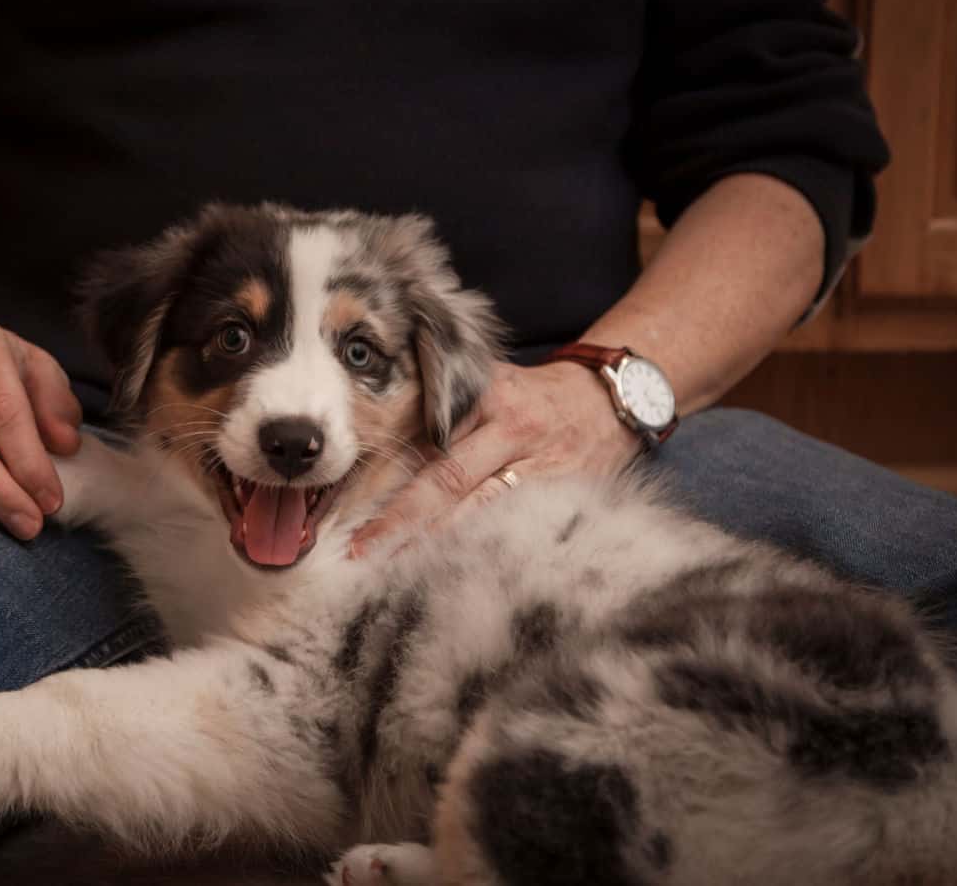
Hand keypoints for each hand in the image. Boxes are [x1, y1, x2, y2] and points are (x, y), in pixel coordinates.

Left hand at [348, 360, 640, 556]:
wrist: (614, 400)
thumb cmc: (534, 396)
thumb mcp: (491, 383)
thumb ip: (443, 404)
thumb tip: (376, 442)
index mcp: (484, 395)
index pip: (423, 437)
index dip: (382, 473)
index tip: (342, 505)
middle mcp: (510, 427)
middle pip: (446, 478)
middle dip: (399, 518)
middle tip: (359, 550)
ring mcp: (541, 464)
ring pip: (479, 510)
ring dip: (434, 542)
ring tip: (393, 569)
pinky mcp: (564, 494)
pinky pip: (516, 528)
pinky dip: (482, 551)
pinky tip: (451, 573)